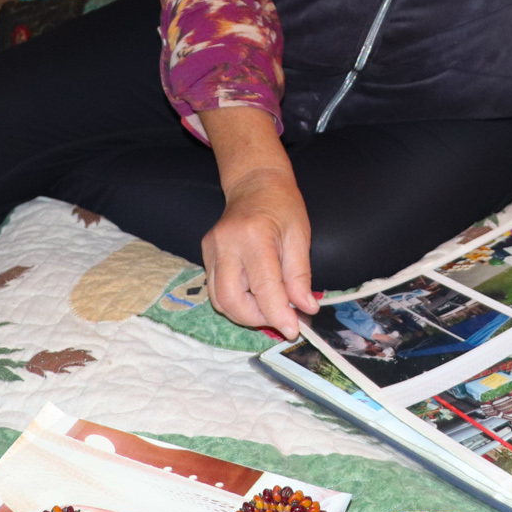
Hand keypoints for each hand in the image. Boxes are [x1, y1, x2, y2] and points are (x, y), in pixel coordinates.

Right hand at [197, 106, 317, 337]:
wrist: (255, 182)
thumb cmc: (282, 205)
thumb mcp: (300, 236)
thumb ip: (300, 276)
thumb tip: (306, 309)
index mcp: (254, 236)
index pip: (264, 288)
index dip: (279, 315)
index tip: (293, 329)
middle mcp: (226, 244)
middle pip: (232, 301)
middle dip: (257, 319)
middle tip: (280, 318)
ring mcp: (211, 249)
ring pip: (219, 300)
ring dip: (245, 313)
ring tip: (269, 307)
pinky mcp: (205, 253)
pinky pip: (215, 289)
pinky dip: (234, 301)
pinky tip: (254, 295)